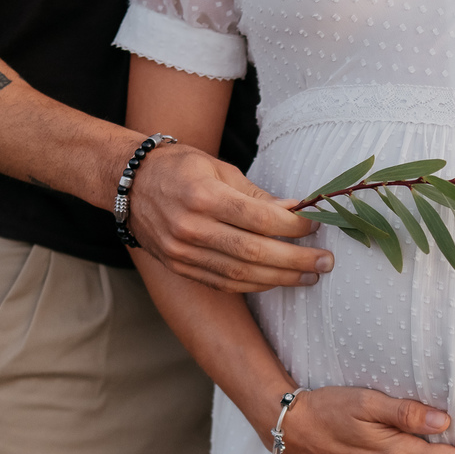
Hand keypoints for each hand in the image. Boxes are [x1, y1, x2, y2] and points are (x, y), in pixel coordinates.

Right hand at [131, 144, 334, 292]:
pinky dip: (255, 285)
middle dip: (296, 260)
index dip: (293, 226)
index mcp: (203, 196)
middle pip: (254, 253)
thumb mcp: (218, 168)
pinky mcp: (180, 267)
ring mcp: (182, 252)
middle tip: (325, 262)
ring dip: (281, 279)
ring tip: (309, 276)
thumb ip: (256, 195)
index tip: (316, 226)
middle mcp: (190, 228)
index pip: (259, 219)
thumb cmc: (179, 168)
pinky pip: (224, 283)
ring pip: (241, 275)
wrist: (129, 183)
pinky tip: (278, 280)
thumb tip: (296, 212)